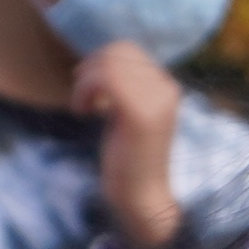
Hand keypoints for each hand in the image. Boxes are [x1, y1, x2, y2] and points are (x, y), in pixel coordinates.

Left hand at [74, 40, 187, 247]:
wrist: (141, 199)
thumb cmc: (128, 160)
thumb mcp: (125, 114)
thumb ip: (120, 87)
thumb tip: (95, 58)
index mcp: (166, 87)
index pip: (128, 50)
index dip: (100, 60)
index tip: (88, 88)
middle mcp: (166, 89)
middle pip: (119, 50)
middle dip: (91, 67)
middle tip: (82, 97)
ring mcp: (157, 100)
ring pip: (110, 63)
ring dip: (85, 81)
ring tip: (82, 107)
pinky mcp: (141, 113)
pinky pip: (106, 79)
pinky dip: (86, 90)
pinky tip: (83, 112)